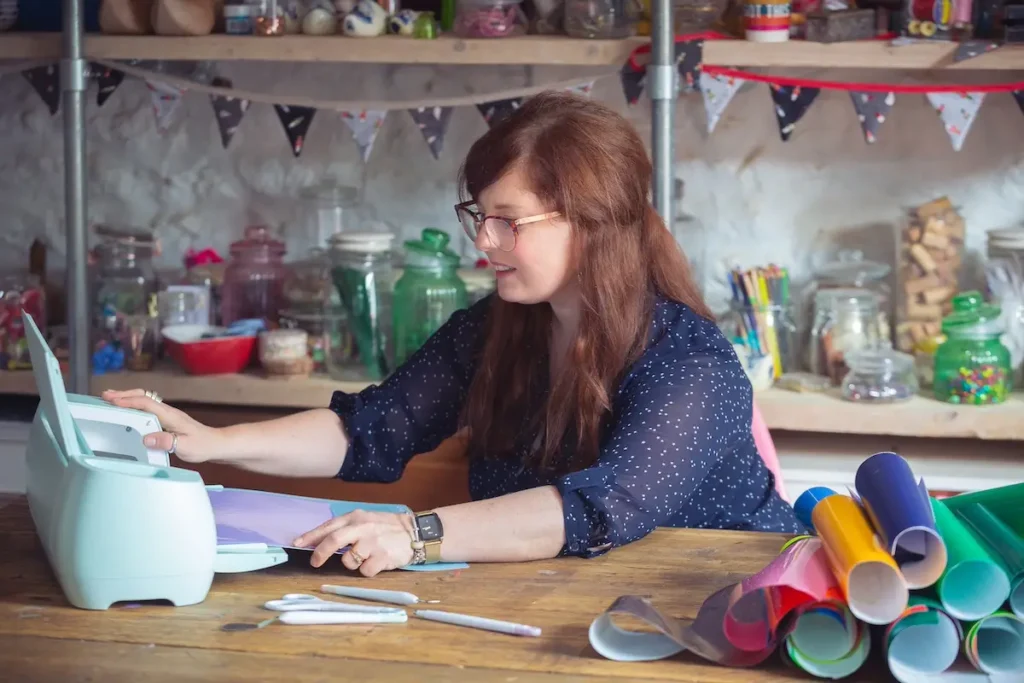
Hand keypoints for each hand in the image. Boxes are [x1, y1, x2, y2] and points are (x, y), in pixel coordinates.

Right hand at [101, 389, 222, 463]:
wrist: (216, 444)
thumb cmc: (203, 445)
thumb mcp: (185, 447)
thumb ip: (167, 442)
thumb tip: (146, 438)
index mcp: (170, 415)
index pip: (146, 404)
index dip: (128, 401)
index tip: (111, 401)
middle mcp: (168, 411)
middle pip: (143, 397)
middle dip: (124, 395)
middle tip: (105, 396)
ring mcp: (167, 414)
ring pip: (145, 400)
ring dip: (128, 397)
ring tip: (110, 398)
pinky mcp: (167, 419)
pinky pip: (147, 407)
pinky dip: (134, 404)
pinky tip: (128, 409)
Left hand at [293, 510, 415, 576]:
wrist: (414, 531)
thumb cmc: (386, 527)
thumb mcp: (365, 520)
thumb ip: (345, 528)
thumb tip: (320, 541)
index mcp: (356, 517)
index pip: (329, 526)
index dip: (311, 536)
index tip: (297, 543)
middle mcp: (363, 527)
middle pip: (334, 541)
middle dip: (320, 554)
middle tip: (315, 563)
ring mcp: (373, 542)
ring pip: (348, 561)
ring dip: (351, 564)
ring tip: (364, 557)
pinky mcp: (382, 557)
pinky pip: (364, 571)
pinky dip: (367, 570)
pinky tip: (376, 562)